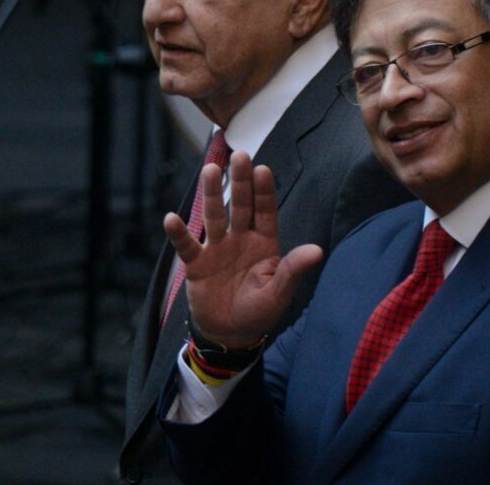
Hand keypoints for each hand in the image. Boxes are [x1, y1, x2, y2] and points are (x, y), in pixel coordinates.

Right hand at [164, 151, 323, 349]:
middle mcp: (240, 239)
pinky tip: (171, 218)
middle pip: (240, 205)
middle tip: (239, 155)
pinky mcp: (196, 264)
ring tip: (210, 169)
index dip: (264, 191)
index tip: (263, 169)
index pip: (265, 211)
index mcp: (264, 243)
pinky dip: (179, 234)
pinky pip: (187, 246)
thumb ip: (293, 270)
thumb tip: (318, 250)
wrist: (231, 333)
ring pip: (214, 216)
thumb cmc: (259, 311)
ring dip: (211, 194)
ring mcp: (217, 249)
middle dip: (240, 182)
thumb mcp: (279, 293)